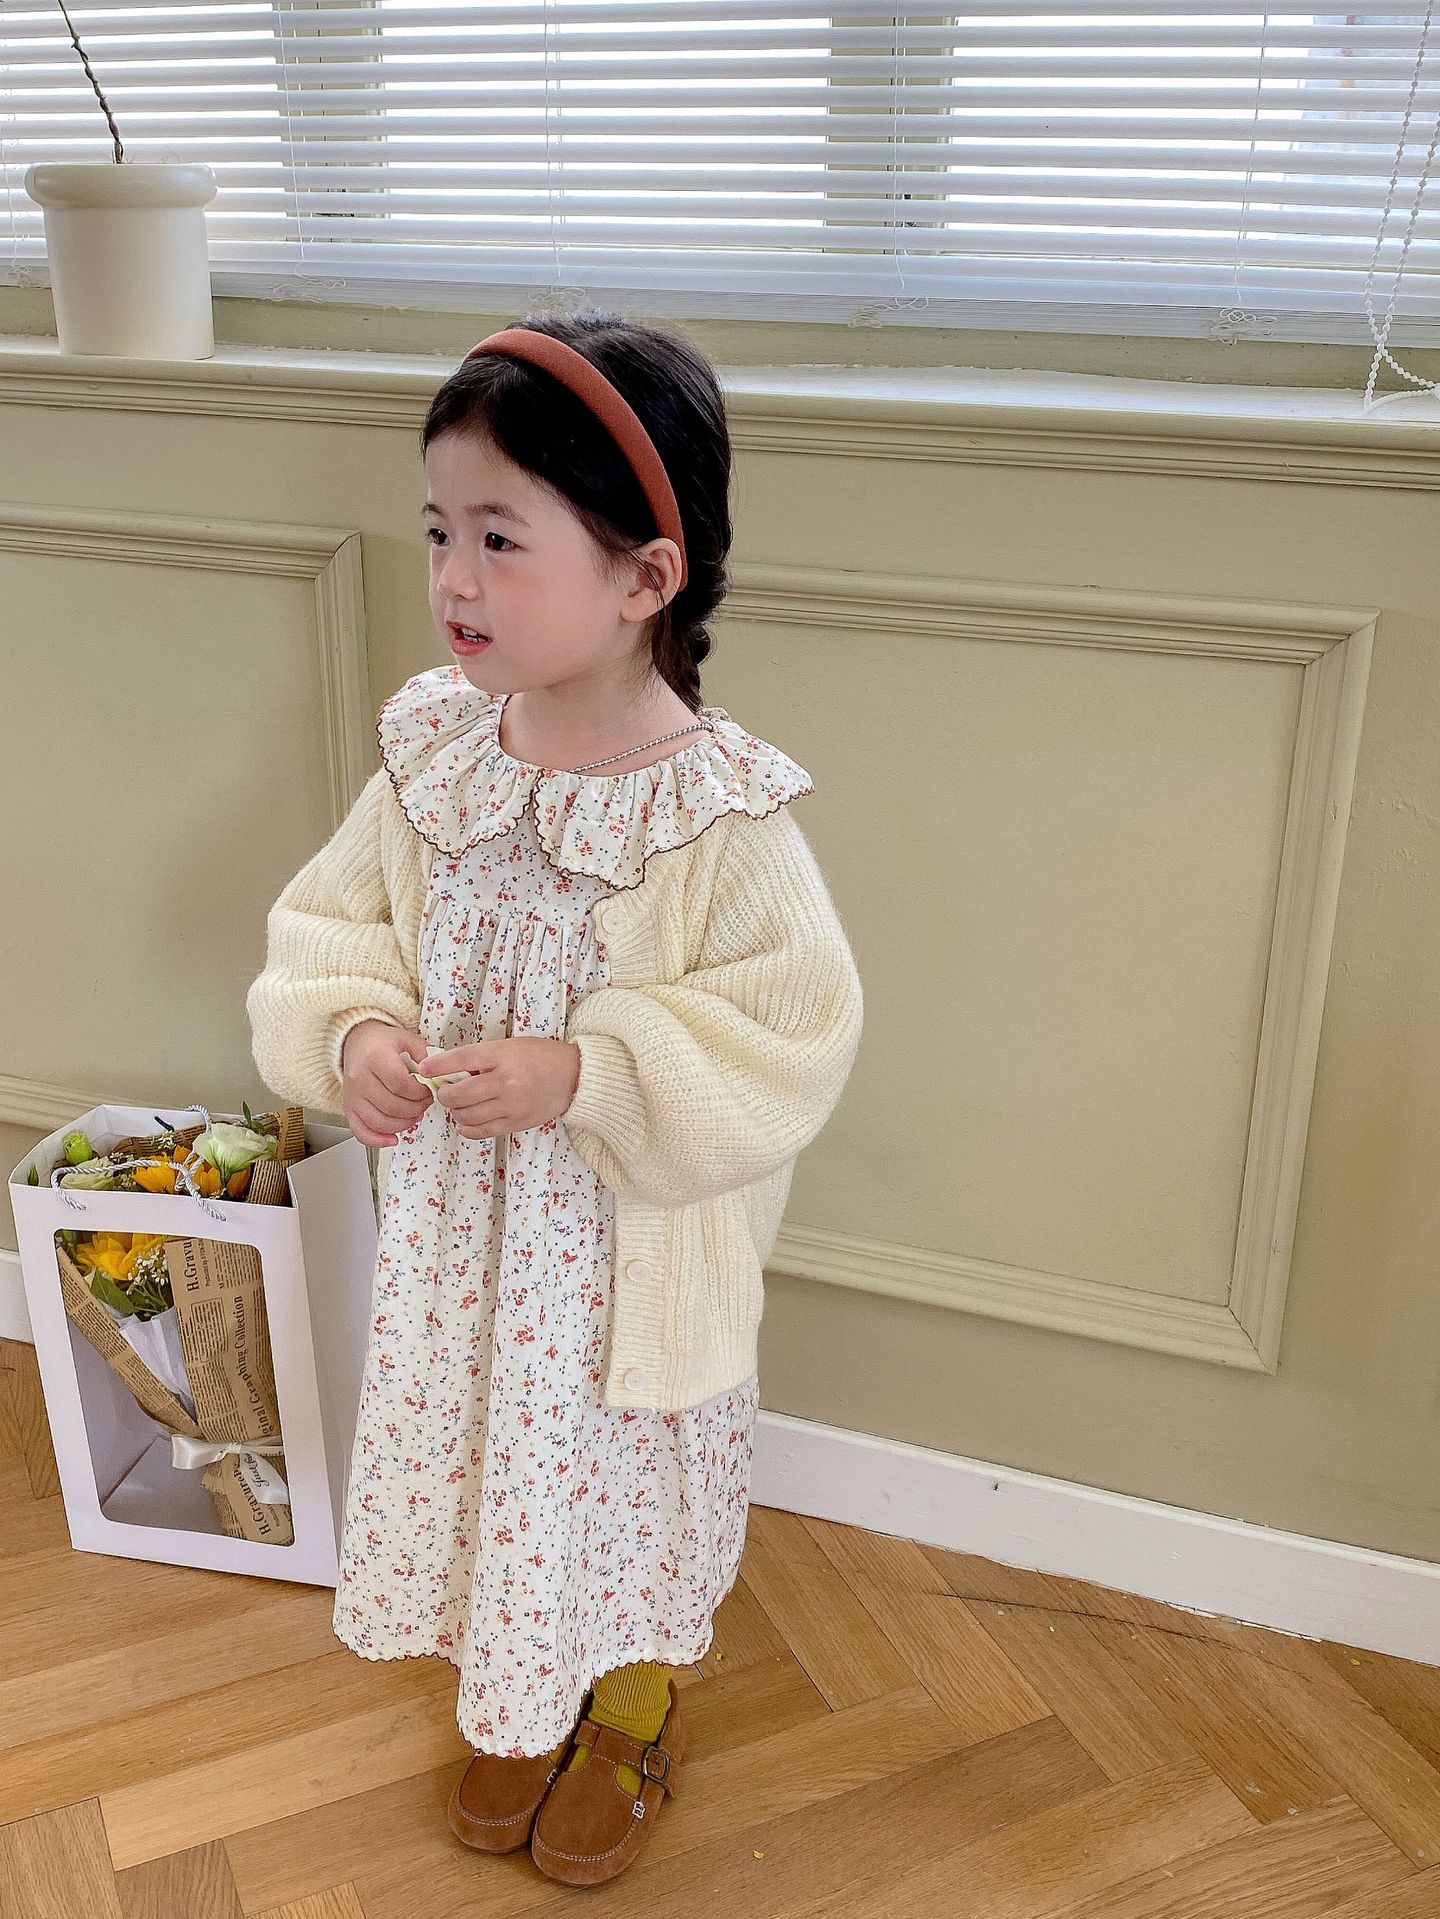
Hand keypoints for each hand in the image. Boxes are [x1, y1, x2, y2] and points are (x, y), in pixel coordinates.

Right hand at [340, 1019, 434, 1147]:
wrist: (357, 1042)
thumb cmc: (382, 1043)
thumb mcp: (407, 1039)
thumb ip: (425, 1056)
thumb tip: (437, 1077)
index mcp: (375, 1057)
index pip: (400, 1084)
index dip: (419, 1092)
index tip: (428, 1090)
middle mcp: (360, 1078)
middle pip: (392, 1106)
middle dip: (416, 1109)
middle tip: (425, 1103)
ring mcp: (352, 1095)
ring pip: (379, 1122)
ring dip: (403, 1124)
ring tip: (414, 1115)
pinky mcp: (349, 1108)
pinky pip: (360, 1131)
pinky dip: (378, 1140)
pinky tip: (393, 1138)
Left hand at [417, 1036, 581, 1140]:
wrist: (574, 1076)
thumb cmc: (540, 1057)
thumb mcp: (511, 1047)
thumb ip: (483, 1058)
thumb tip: (452, 1072)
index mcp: (502, 1055)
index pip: (461, 1059)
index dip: (438, 1065)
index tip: (424, 1068)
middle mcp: (505, 1081)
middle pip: (458, 1094)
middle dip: (444, 1095)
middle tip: (445, 1091)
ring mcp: (511, 1104)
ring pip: (466, 1115)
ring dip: (455, 1112)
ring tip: (458, 1106)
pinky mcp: (516, 1122)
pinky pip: (482, 1131)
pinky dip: (467, 1128)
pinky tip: (465, 1122)